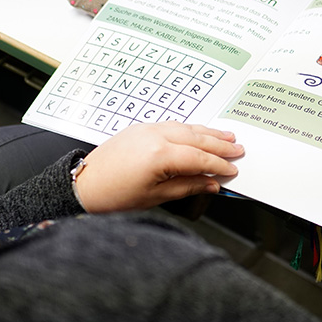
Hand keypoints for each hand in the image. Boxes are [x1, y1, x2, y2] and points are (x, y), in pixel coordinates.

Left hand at [75, 121, 242, 212]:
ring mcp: (146, 129)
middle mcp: (154, 136)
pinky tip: (199, 132)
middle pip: (197, 137)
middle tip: (238, 149)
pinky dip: (189, 128)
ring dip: (208, 132)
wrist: (84, 186)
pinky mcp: (140, 128)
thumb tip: (210, 183)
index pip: (200, 158)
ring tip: (226, 137)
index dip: (219, 165)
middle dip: (220, 144)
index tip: (232, 170)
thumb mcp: (156, 197)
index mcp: (159, 155)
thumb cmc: (113, 195)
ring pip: (186, 127)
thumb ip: (188, 186)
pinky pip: (172, 124)